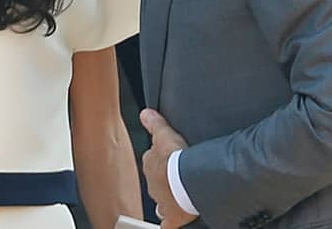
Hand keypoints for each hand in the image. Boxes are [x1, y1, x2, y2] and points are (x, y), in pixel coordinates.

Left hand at [140, 109, 197, 228]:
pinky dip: (168, 223)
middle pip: (156, 181)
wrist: (186, 180)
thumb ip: (154, 123)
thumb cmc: (176, 158)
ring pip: (160, 201)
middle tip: (176, 176)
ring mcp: (161, 201)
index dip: (161, 160)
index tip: (169, 158)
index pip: (152, 161)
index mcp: (151, 165)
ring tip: (177, 196)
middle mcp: (153, 185)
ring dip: (167, 198)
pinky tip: (172, 222)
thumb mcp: (164, 134)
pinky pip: (167, 223)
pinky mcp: (172, 215)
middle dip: (163, 179)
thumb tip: (145, 113)